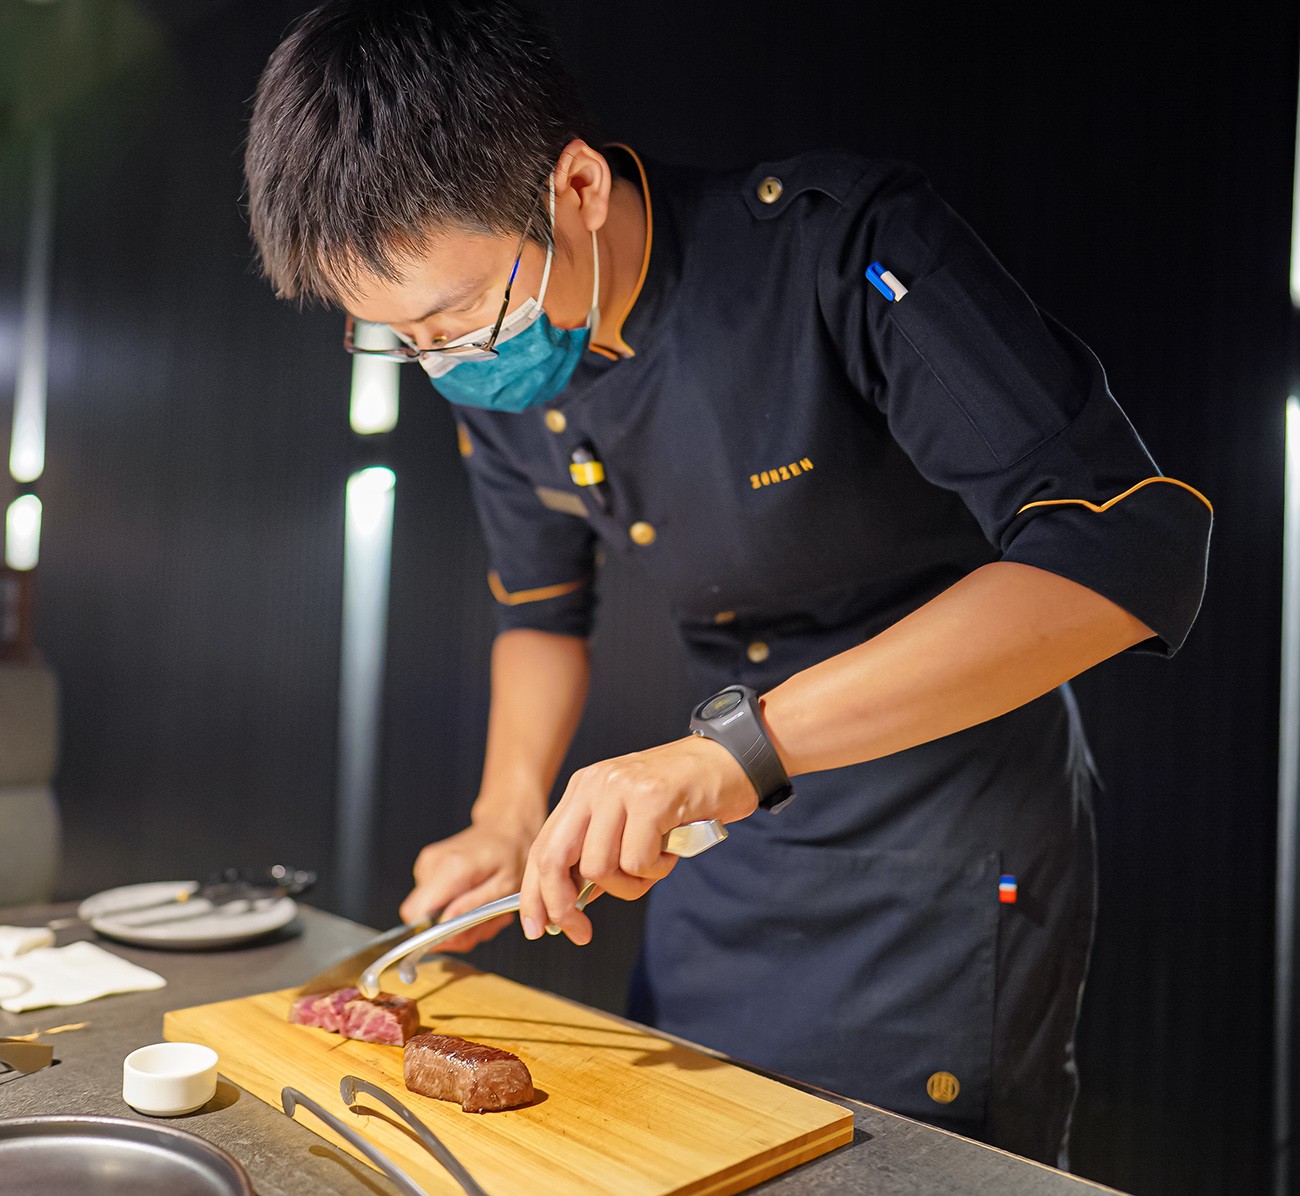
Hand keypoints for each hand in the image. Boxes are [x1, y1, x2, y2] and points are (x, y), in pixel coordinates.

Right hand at [400, 819, 536, 950]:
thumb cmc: (511, 853)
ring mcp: (427, 865)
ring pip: (426, 914)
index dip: (434, 934)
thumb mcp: (505, 885)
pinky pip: (431, 903)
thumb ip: (474, 906)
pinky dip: (452, 911)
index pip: (417, 914)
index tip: (462, 935)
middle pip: (419, 919)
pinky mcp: (427, 869)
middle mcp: (433, 864)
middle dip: (449, 933)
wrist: (506, 828)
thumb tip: (445, 924)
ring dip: (456, 923)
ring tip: (484, 912)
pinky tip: (474, 902)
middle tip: (482, 926)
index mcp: (451, 867)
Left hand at [518, 736, 755, 944]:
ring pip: (598, 867)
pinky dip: (656, 870)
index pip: (542, 848)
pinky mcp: (651, 798)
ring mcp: (620, 789)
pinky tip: (671, 850)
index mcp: (582, 789)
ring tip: (654, 865)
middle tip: (580, 932)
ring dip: (628, 885)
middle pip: (554, 859)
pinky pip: (637, 862)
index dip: (534, 894)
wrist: (730, 760)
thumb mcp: (629, 818)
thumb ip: (598, 851)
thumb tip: (570, 901)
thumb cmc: (683, 797)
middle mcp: (593, 785)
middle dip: (562, 905)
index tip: (539, 928)